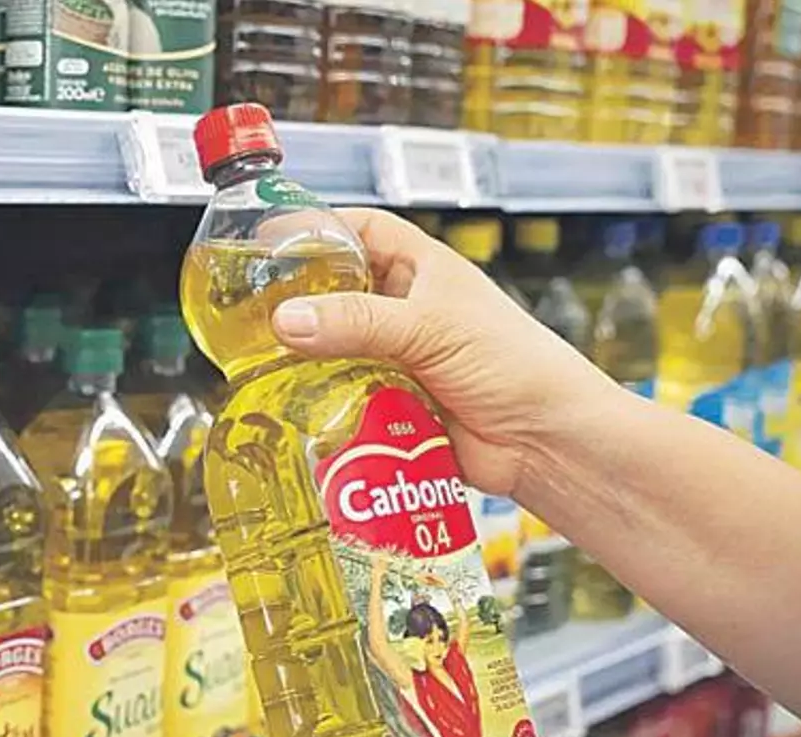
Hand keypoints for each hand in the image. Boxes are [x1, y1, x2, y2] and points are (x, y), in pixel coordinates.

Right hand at [270, 210, 620, 496]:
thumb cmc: (517, 365)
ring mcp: (399, 359)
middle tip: (253, 313)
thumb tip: (286, 320)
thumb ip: (356, 322)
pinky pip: (345, 399)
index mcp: (424, 270)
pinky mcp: (393, 406)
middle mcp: (408, 311)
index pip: (363, 231)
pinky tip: (298, 407)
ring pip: (336, 351)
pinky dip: (324, 404)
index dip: (322, 228)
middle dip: (301, 303)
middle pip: (338, 294)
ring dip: (308, 360)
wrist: (547, 443)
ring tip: (264, 365)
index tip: (273, 239)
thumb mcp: (430, 327)